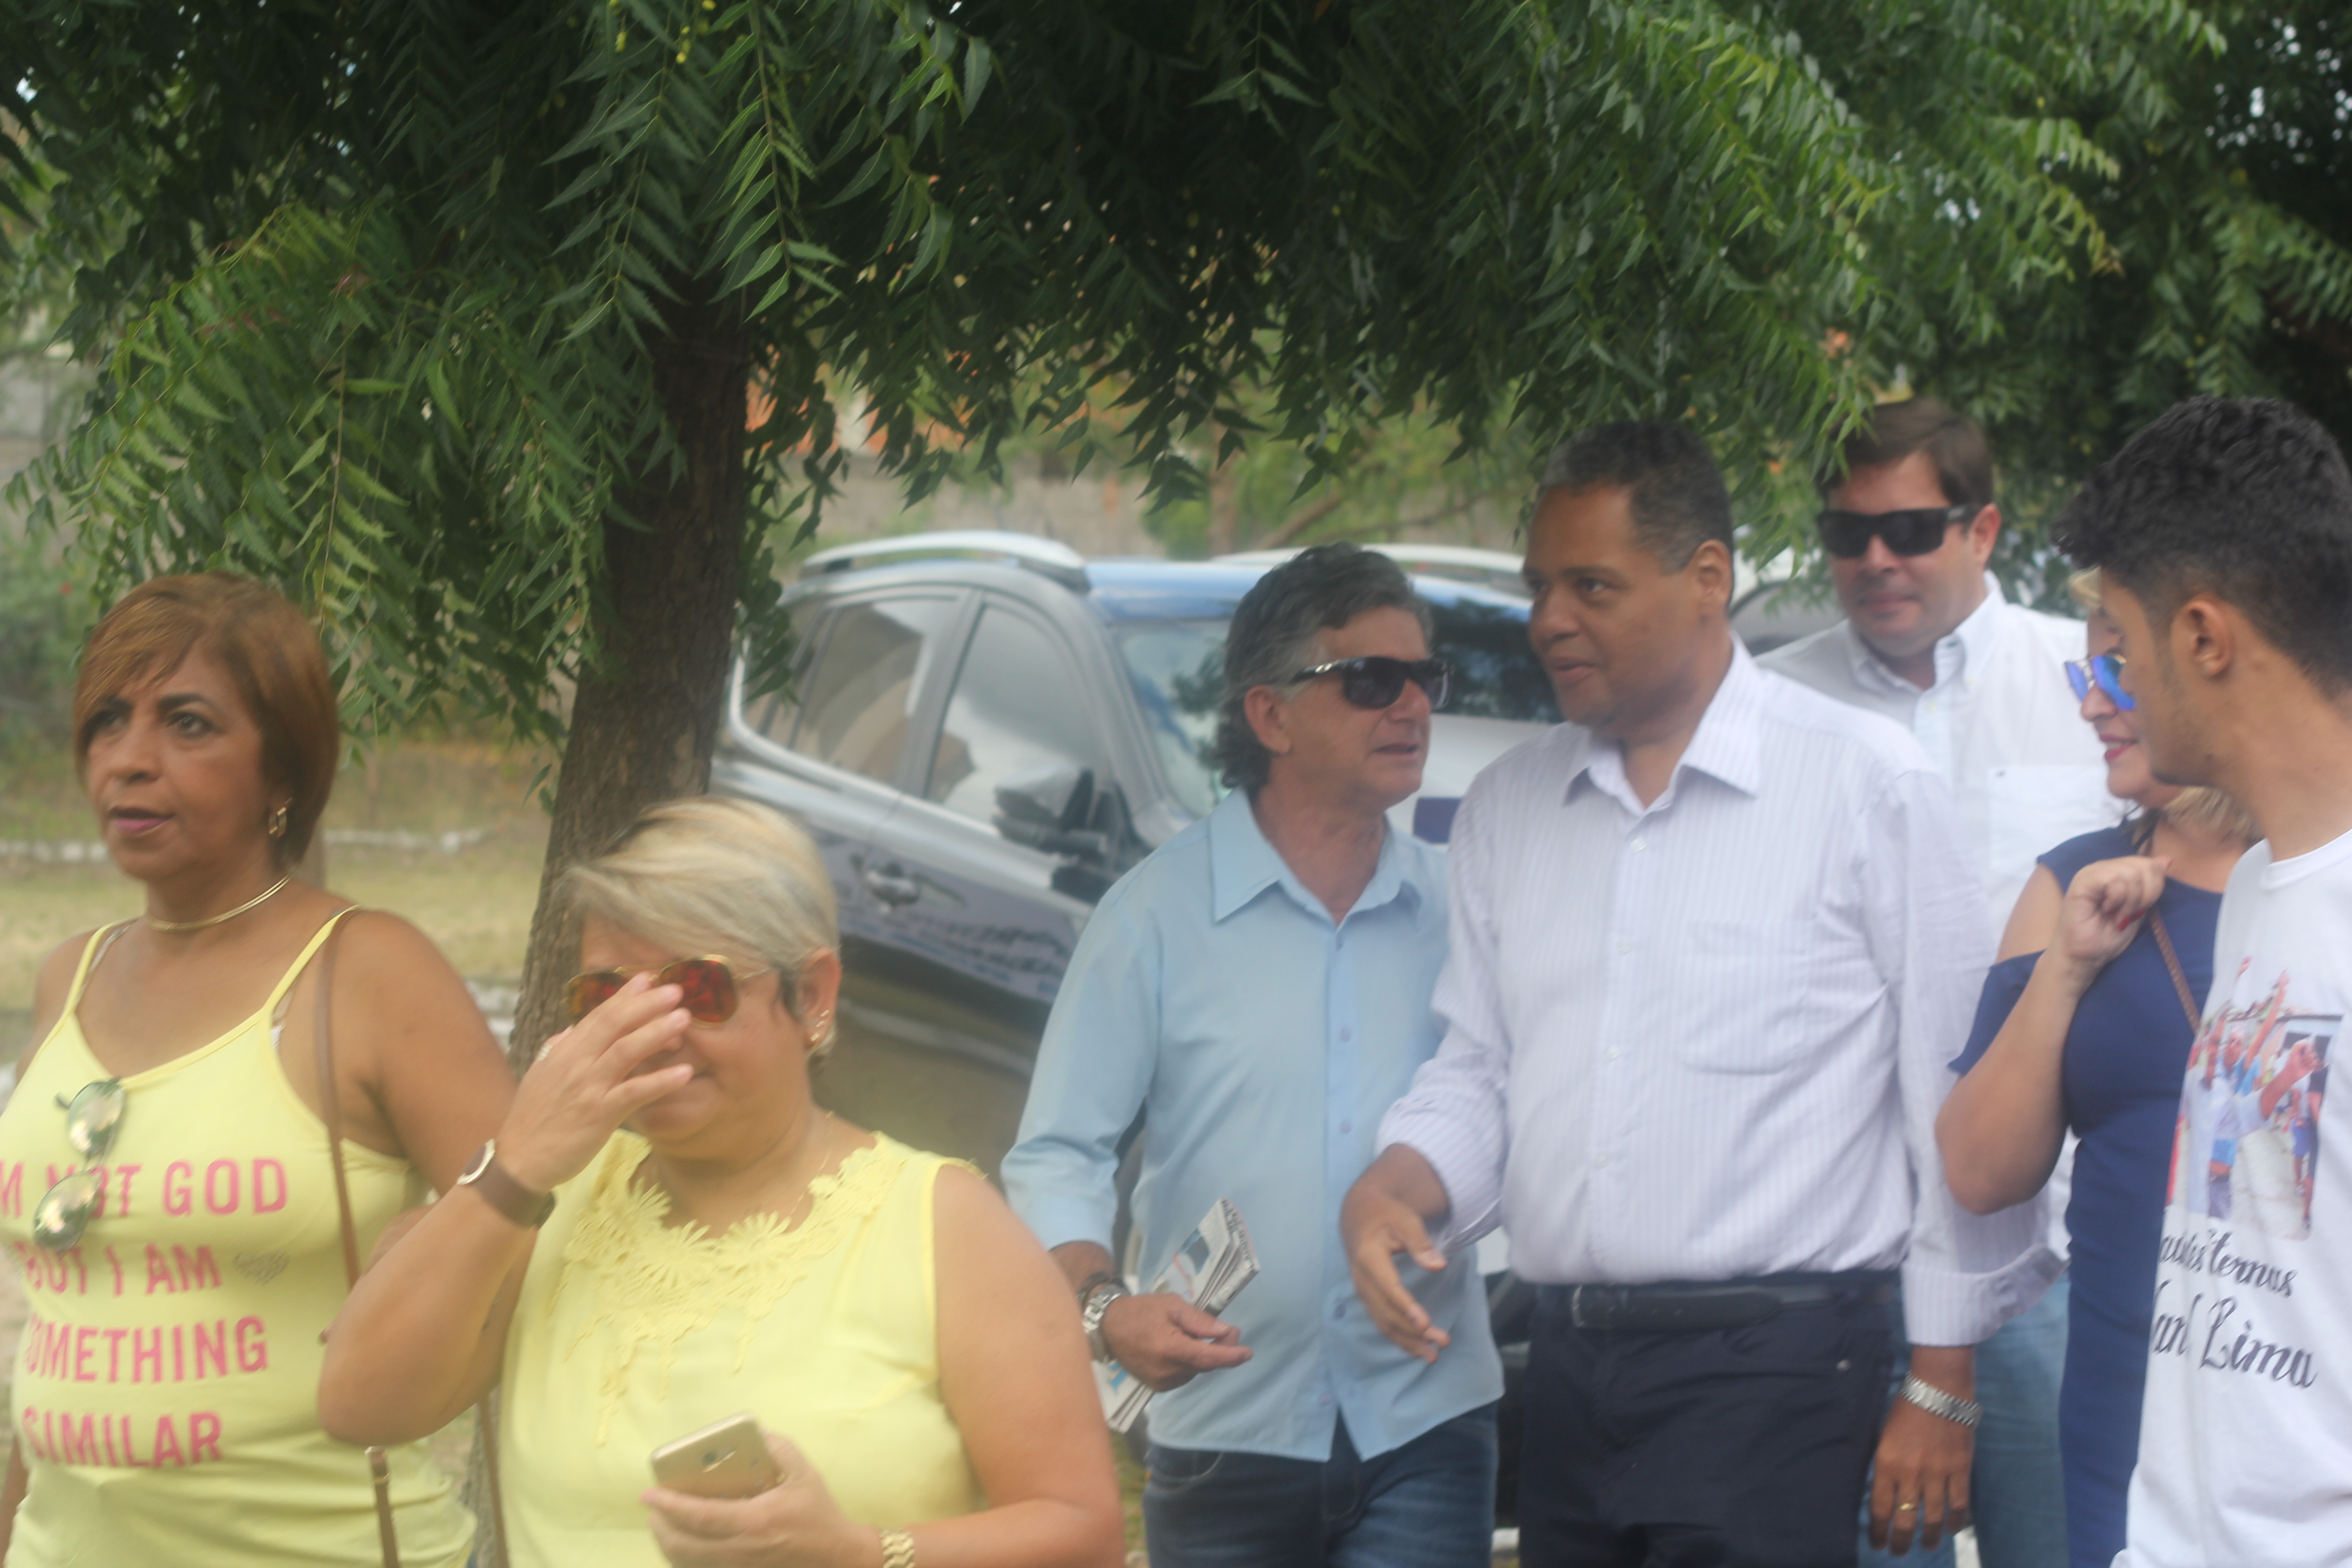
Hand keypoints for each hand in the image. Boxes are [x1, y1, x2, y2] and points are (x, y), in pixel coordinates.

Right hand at [496, 974, 695, 1194]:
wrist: (519, 1161)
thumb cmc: (532, 1120)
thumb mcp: (539, 1077)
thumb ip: (557, 1051)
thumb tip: (570, 1030)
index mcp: (564, 1052)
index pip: (598, 1016)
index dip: (624, 996)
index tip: (647, 978)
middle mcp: (576, 1064)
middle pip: (614, 1024)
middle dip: (646, 1004)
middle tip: (675, 991)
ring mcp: (588, 1088)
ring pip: (626, 1051)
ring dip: (657, 1032)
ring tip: (683, 1019)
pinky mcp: (599, 1114)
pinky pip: (634, 1093)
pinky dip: (661, 1081)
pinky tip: (685, 1073)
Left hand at [645, 1431, 869, 1566]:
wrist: (837, 1557)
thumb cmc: (819, 1514)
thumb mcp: (805, 1474)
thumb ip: (779, 1448)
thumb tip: (755, 1432)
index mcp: (754, 1522)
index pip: (698, 1516)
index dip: (669, 1506)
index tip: (648, 1494)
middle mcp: (739, 1550)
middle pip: (682, 1545)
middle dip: (660, 1527)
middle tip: (653, 1508)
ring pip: (687, 1563)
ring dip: (667, 1545)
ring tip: (662, 1525)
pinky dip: (684, 1559)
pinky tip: (683, 1544)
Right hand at [1099, 1293, 1248, 1391]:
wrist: (1109, 1326)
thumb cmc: (1141, 1310)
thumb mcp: (1172, 1306)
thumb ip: (1199, 1321)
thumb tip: (1226, 1332)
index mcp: (1170, 1349)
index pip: (1208, 1357)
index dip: (1230, 1356)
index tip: (1247, 1352)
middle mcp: (1166, 1371)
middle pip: (1204, 1364)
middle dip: (1220, 1349)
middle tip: (1228, 1331)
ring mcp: (1161, 1382)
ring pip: (1195, 1370)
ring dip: (1204, 1356)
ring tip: (1198, 1335)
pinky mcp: (1157, 1386)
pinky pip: (1184, 1375)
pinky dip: (1190, 1362)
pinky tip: (1184, 1347)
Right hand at [1341, 1183, 1451, 1362]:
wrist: (1358, 1212)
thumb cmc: (1385, 1213)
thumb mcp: (1405, 1218)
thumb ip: (1420, 1242)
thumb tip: (1439, 1265)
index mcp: (1369, 1256)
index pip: (1388, 1287)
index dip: (1406, 1307)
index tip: (1425, 1324)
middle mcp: (1361, 1277)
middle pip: (1386, 1311)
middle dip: (1413, 1331)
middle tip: (1442, 1342)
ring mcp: (1362, 1289)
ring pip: (1382, 1321)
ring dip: (1406, 1340)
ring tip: (1431, 1356)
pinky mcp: (1367, 1295)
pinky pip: (1380, 1320)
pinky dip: (1397, 1336)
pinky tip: (1414, 1348)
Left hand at [1869, 1354, 1974, 1555]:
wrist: (1939, 1389)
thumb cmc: (1906, 1409)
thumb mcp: (1884, 1436)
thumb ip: (1885, 1465)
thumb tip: (1884, 1492)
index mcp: (1887, 1464)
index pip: (1880, 1507)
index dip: (1879, 1530)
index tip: (1878, 1544)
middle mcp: (1911, 1474)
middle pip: (1906, 1519)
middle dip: (1901, 1541)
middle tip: (1899, 1552)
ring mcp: (1938, 1474)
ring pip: (1934, 1517)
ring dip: (1929, 1536)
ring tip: (1926, 1547)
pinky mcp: (1960, 1470)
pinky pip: (1959, 1504)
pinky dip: (1956, 1521)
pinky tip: (1953, 1529)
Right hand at [2048, 855, 2169, 991]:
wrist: (2083, 957)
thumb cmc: (2107, 937)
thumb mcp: (2138, 909)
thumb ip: (2150, 886)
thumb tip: (2166, 860)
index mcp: (2116, 871)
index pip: (2149, 864)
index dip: (2155, 887)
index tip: (2141, 910)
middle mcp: (2104, 867)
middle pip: (2144, 866)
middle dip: (2146, 895)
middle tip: (2129, 914)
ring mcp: (2091, 872)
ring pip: (2131, 873)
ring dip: (2131, 901)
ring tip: (2118, 915)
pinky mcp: (2082, 881)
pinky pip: (2114, 879)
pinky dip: (2118, 899)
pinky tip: (2108, 910)